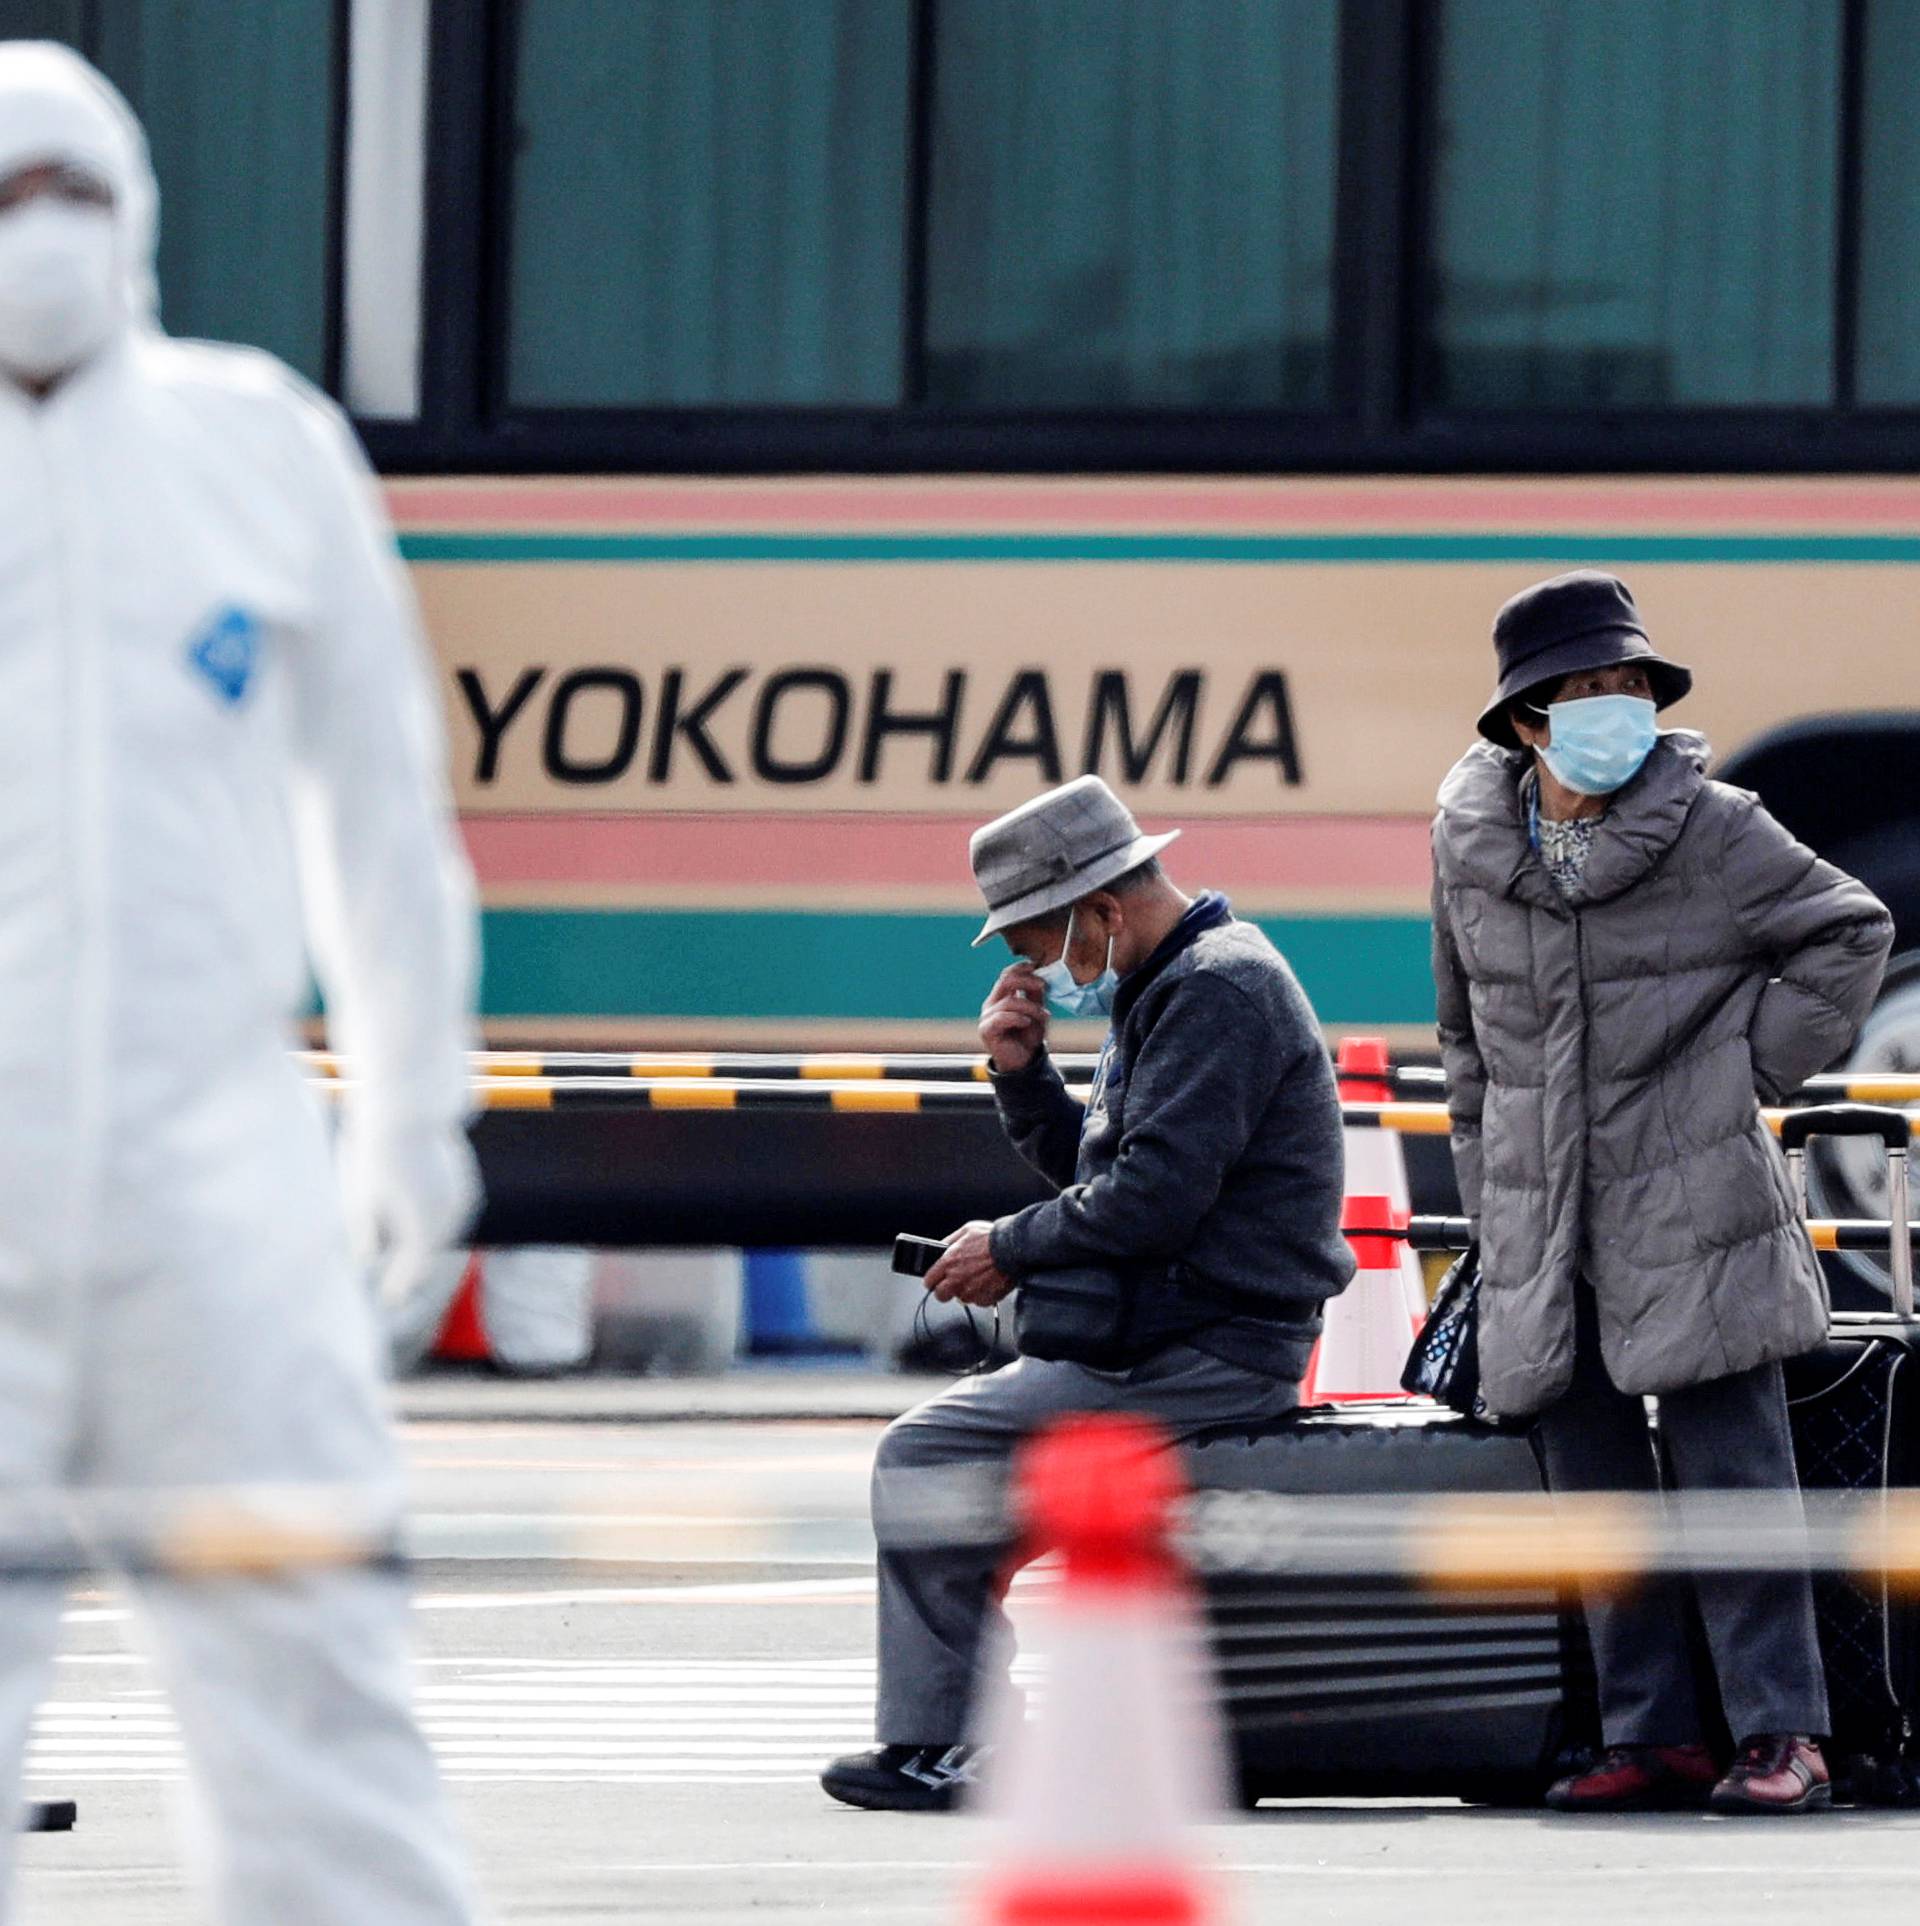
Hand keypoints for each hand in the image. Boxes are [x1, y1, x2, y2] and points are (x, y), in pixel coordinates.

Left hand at [338, 1118, 480, 1310]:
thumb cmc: (374, 1154)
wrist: (406, 1105)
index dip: (397, 1291)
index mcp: (422, 1232)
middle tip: (396, 1287)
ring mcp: (461, 1200)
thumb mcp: (358, 1202)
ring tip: (406, 1254)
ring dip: (424, 1244)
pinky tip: (418, 1215)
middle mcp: (449, 1220)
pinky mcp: (464, 1182)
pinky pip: (449, 1213)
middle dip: (411, 1269)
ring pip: (442, 1234)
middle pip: (428, 1256)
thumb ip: (365, 1238)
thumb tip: (367, 1262)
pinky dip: (434, 1221)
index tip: (387, 1303)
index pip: (411, 1276)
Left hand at [925, 1221, 1014, 1307]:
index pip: (929, 1281)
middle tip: (954, 1281)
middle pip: (940, 1295)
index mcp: (948, 1263)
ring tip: (977, 1277)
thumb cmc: (992, 1238)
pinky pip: (978, 1301)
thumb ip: (950, 1241)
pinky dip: (981, 1294)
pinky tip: (987, 1281)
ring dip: (966, 1290)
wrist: (1014, 1248)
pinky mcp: (985, 1299)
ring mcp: (970, 1291)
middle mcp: (956, 1280)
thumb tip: (942, 1247)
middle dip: (945, 1289)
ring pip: (961, 1299)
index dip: (933, 1279)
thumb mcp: (966, 1230)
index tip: (936, 1279)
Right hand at [979, 960, 1049, 1072]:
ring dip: (1030, 1007)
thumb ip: (1036, 996)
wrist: (1024, 1062)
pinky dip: (1017, 1017)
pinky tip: (1027, 1022)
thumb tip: (1040, 977)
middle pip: (1005, 981)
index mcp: (1002, 997)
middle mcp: (992, 1004)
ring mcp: (987, 1017)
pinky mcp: (986, 1030)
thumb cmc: (1028, 1037)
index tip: (1035, 966)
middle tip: (1043, 985)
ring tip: (1044, 1015)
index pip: (1006, 975)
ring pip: (1009, 1001)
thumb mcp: (1037, 1012)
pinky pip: (1001, 1017)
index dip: (1020, 968)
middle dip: (1026, 981)